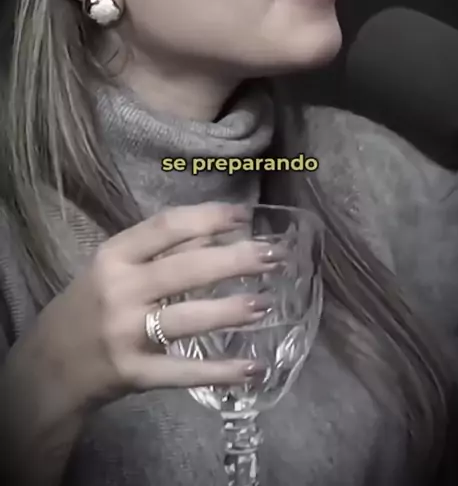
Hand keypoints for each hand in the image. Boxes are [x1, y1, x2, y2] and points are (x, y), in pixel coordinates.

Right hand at [32, 202, 277, 412]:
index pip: (166, 227)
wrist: (49, 366)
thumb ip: (162, 251)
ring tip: (265, 305)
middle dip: (234, 261)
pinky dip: (219, 371)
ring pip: (185, 319)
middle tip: (274, 256)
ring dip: (229, 311)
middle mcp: (119, 290)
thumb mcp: (115, 268)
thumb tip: (219, 230)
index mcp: (114, 256)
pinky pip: (183, 372)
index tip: (245, 216)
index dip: (209, 217)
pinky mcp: (133, 374)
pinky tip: (252, 368)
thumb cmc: (90, 305)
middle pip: (184, 269)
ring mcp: (125, 334)